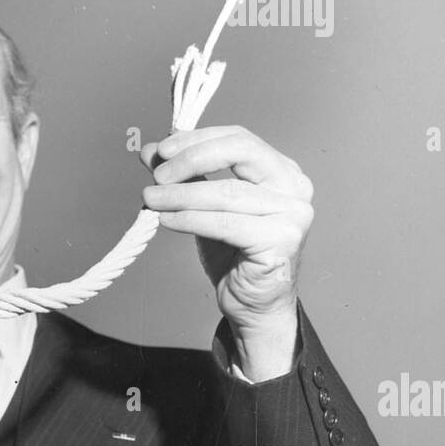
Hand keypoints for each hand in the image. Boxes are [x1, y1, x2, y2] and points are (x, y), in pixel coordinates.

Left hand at [140, 126, 313, 379]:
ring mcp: (293, 214)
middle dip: (191, 159)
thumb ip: (185, 178)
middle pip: (240, 152)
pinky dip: (191, 219)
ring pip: (227, 192)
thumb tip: (151, 152)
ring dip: (181, 194)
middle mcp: (294, 187)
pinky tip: (167, 220)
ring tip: (150, 199)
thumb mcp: (205, 209)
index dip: (197, 139)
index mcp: (282, 171)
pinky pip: (226, 224)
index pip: (239, 138)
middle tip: (157, 174)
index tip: (161, 150)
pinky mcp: (281, 241)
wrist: (254, 307)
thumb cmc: (233, 257)